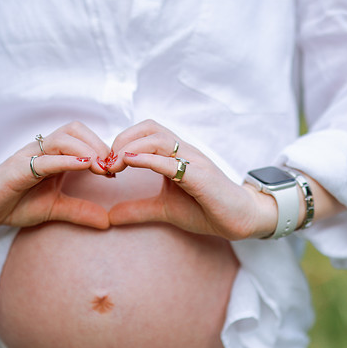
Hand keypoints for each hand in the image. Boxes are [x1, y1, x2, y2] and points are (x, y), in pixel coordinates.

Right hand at [0, 122, 112, 228]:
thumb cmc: (15, 202)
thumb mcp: (54, 209)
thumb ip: (80, 212)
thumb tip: (108, 223)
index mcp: (53, 154)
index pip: (82, 137)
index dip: (102, 148)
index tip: (117, 169)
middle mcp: (42, 149)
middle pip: (75, 129)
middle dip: (99, 144)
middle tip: (113, 167)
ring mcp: (28, 156)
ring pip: (62, 139)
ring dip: (86, 150)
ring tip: (102, 167)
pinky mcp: (17, 168)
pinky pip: (44, 159)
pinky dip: (66, 160)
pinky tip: (83, 166)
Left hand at [106, 120, 278, 239]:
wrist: (240, 219)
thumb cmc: (206, 209)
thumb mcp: (164, 209)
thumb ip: (138, 210)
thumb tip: (110, 216)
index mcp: (175, 155)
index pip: (145, 132)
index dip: (122, 141)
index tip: (106, 163)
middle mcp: (184, 151)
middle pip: (149, 127)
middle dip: (122, 139)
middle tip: (106, 161)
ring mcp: (194, 161)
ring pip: (158, 139)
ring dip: (131, 147)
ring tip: (115, 163)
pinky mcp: (201, 175)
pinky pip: (172, 161)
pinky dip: (148, 159)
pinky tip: (130, 161)